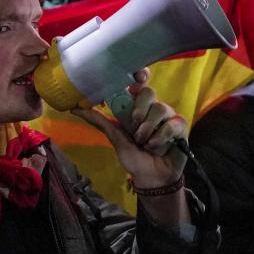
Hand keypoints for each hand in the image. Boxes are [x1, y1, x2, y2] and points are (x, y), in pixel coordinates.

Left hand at [72, 71, 187, 187]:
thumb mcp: (114, 138)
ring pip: (160, 107)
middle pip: (148, 92)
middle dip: (139, 109)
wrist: (151, 178)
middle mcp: (152, 107)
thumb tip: (74, 108)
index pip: (139, 83)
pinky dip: (160, 137)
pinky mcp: (180, 126)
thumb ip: (99, 121)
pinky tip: (156, 146)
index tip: (136, 77)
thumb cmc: (134, 156)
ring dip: (147, 128)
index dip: (139, 75)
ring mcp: (167, 116)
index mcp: (136, 106)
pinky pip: (171, 123)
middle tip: (133, 125)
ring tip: (143, 142)